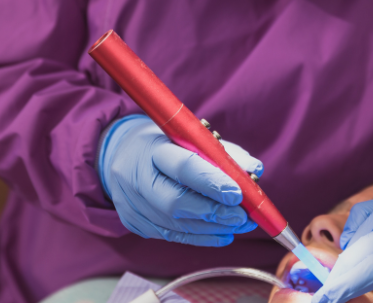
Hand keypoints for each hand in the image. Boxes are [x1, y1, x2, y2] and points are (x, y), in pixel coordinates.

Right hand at [98, 114, 263, 245]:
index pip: (183, 167)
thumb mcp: (188, 135)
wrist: (118, 153)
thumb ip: (221, 151)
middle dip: (214, 212)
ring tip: (239, 225)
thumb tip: (254, 169)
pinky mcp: (134, 222)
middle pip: (175, 202)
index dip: (212, 182)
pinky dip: (200, 237)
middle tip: (242, 217)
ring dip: (212, 228)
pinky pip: (171, 235)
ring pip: (174, 225)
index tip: (238, 194)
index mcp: (151, 148)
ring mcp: (132, 203)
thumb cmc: (162, 142)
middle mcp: (136, 177)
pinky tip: (223, 235)